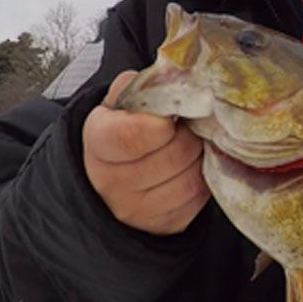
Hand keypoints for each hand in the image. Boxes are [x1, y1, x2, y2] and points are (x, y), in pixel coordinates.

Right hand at [83, 70, 210, 234]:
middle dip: (189, 135)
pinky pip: (199, 199)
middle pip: (174, 154)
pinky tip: (192, 166)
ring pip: (191, 178)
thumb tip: (173, 77)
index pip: (133, 136)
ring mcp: (138, 210)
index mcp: (99, 142)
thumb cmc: (122, 131)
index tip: (170, 115)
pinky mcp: (165, 225)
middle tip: (187, 126)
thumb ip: (141, 87)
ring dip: (200, 156)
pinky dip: (203, 178)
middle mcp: (112, 182)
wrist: (111, 177)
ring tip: (191, 145)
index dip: (162, 123)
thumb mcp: (120, 103)